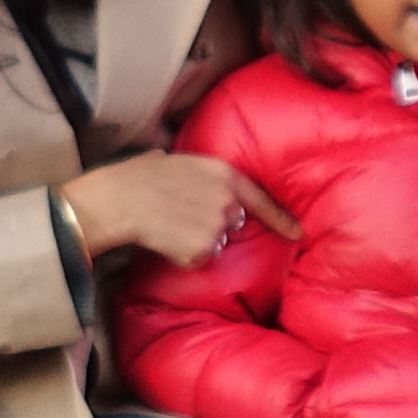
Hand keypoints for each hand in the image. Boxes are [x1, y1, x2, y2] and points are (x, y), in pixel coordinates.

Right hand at [60, 150, 298, 268]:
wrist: (119, 199)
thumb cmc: (135, 177)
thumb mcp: (169, 158)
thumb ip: (188, 167)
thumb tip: (167, 158)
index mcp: (222, 173)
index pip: (261, 199)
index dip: (281, 219)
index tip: (298, 233)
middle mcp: (228, 199)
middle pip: (233, 222)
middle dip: (213, 223)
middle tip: (180, 215)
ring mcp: (218, 224)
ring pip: (214, 243)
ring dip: (196, 241)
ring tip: (168, 226)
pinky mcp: (205, 247)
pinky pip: (198, 259)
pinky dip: (184, 256)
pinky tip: (166, 240)